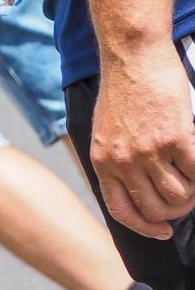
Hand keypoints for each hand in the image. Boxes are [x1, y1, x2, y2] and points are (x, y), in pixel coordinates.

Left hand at [92, 46, 194, 237]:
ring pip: (178, 194)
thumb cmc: (123, 92)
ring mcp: (149, 151)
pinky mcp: (176, 136)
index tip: (161, 231)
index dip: (143, 227)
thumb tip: (136, 186)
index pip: (122, 211)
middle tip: (187, 202)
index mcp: (103, 164)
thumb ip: (117, 160)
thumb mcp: (105, 133)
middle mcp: (123, 163)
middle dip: (175, 211)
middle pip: (154, 208)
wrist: (133, 58)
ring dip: (192, 196)